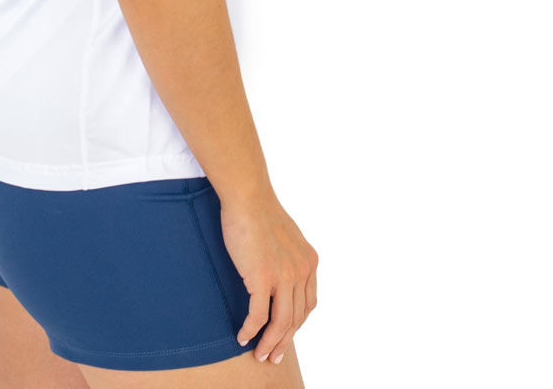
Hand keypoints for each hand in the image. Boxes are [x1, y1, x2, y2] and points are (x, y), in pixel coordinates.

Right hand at [220, 187, 318, 364]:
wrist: (247, 195)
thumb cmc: (259, 210)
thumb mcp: (284, 236)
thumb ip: (287, 256)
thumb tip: (278, 271)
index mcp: (309, 261)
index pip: (308, 303)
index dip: (297, 323)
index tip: (285, 335)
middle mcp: (302, 270)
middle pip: (296, 318)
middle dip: (284, 341)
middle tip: (272, 356)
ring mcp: (284, 276)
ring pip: (281, 323)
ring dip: (270, 344)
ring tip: (260, 354)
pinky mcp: (263, 278)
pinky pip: (258, 315)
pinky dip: (251, 330)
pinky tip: (243, 337)